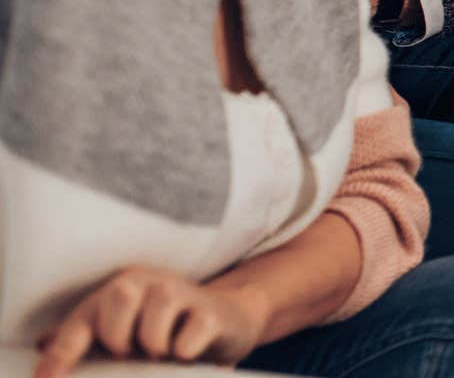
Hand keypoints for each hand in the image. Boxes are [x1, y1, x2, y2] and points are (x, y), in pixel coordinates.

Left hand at [35, 266, 268, 377]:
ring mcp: (184, 294)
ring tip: (162, 352)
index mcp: (118, 292)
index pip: (81, 323)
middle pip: (119, 298)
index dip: (61, 354)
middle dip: (118, 337)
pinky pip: (187, 340)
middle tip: (131, 352)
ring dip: (154, 346)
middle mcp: (148, 284)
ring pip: (154, 322)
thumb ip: (86, 335)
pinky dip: (183, 352)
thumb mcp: (126, 327)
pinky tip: (188, 350)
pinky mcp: (212, 314)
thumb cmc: (168, 326)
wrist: (229, 316)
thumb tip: (41, 344)